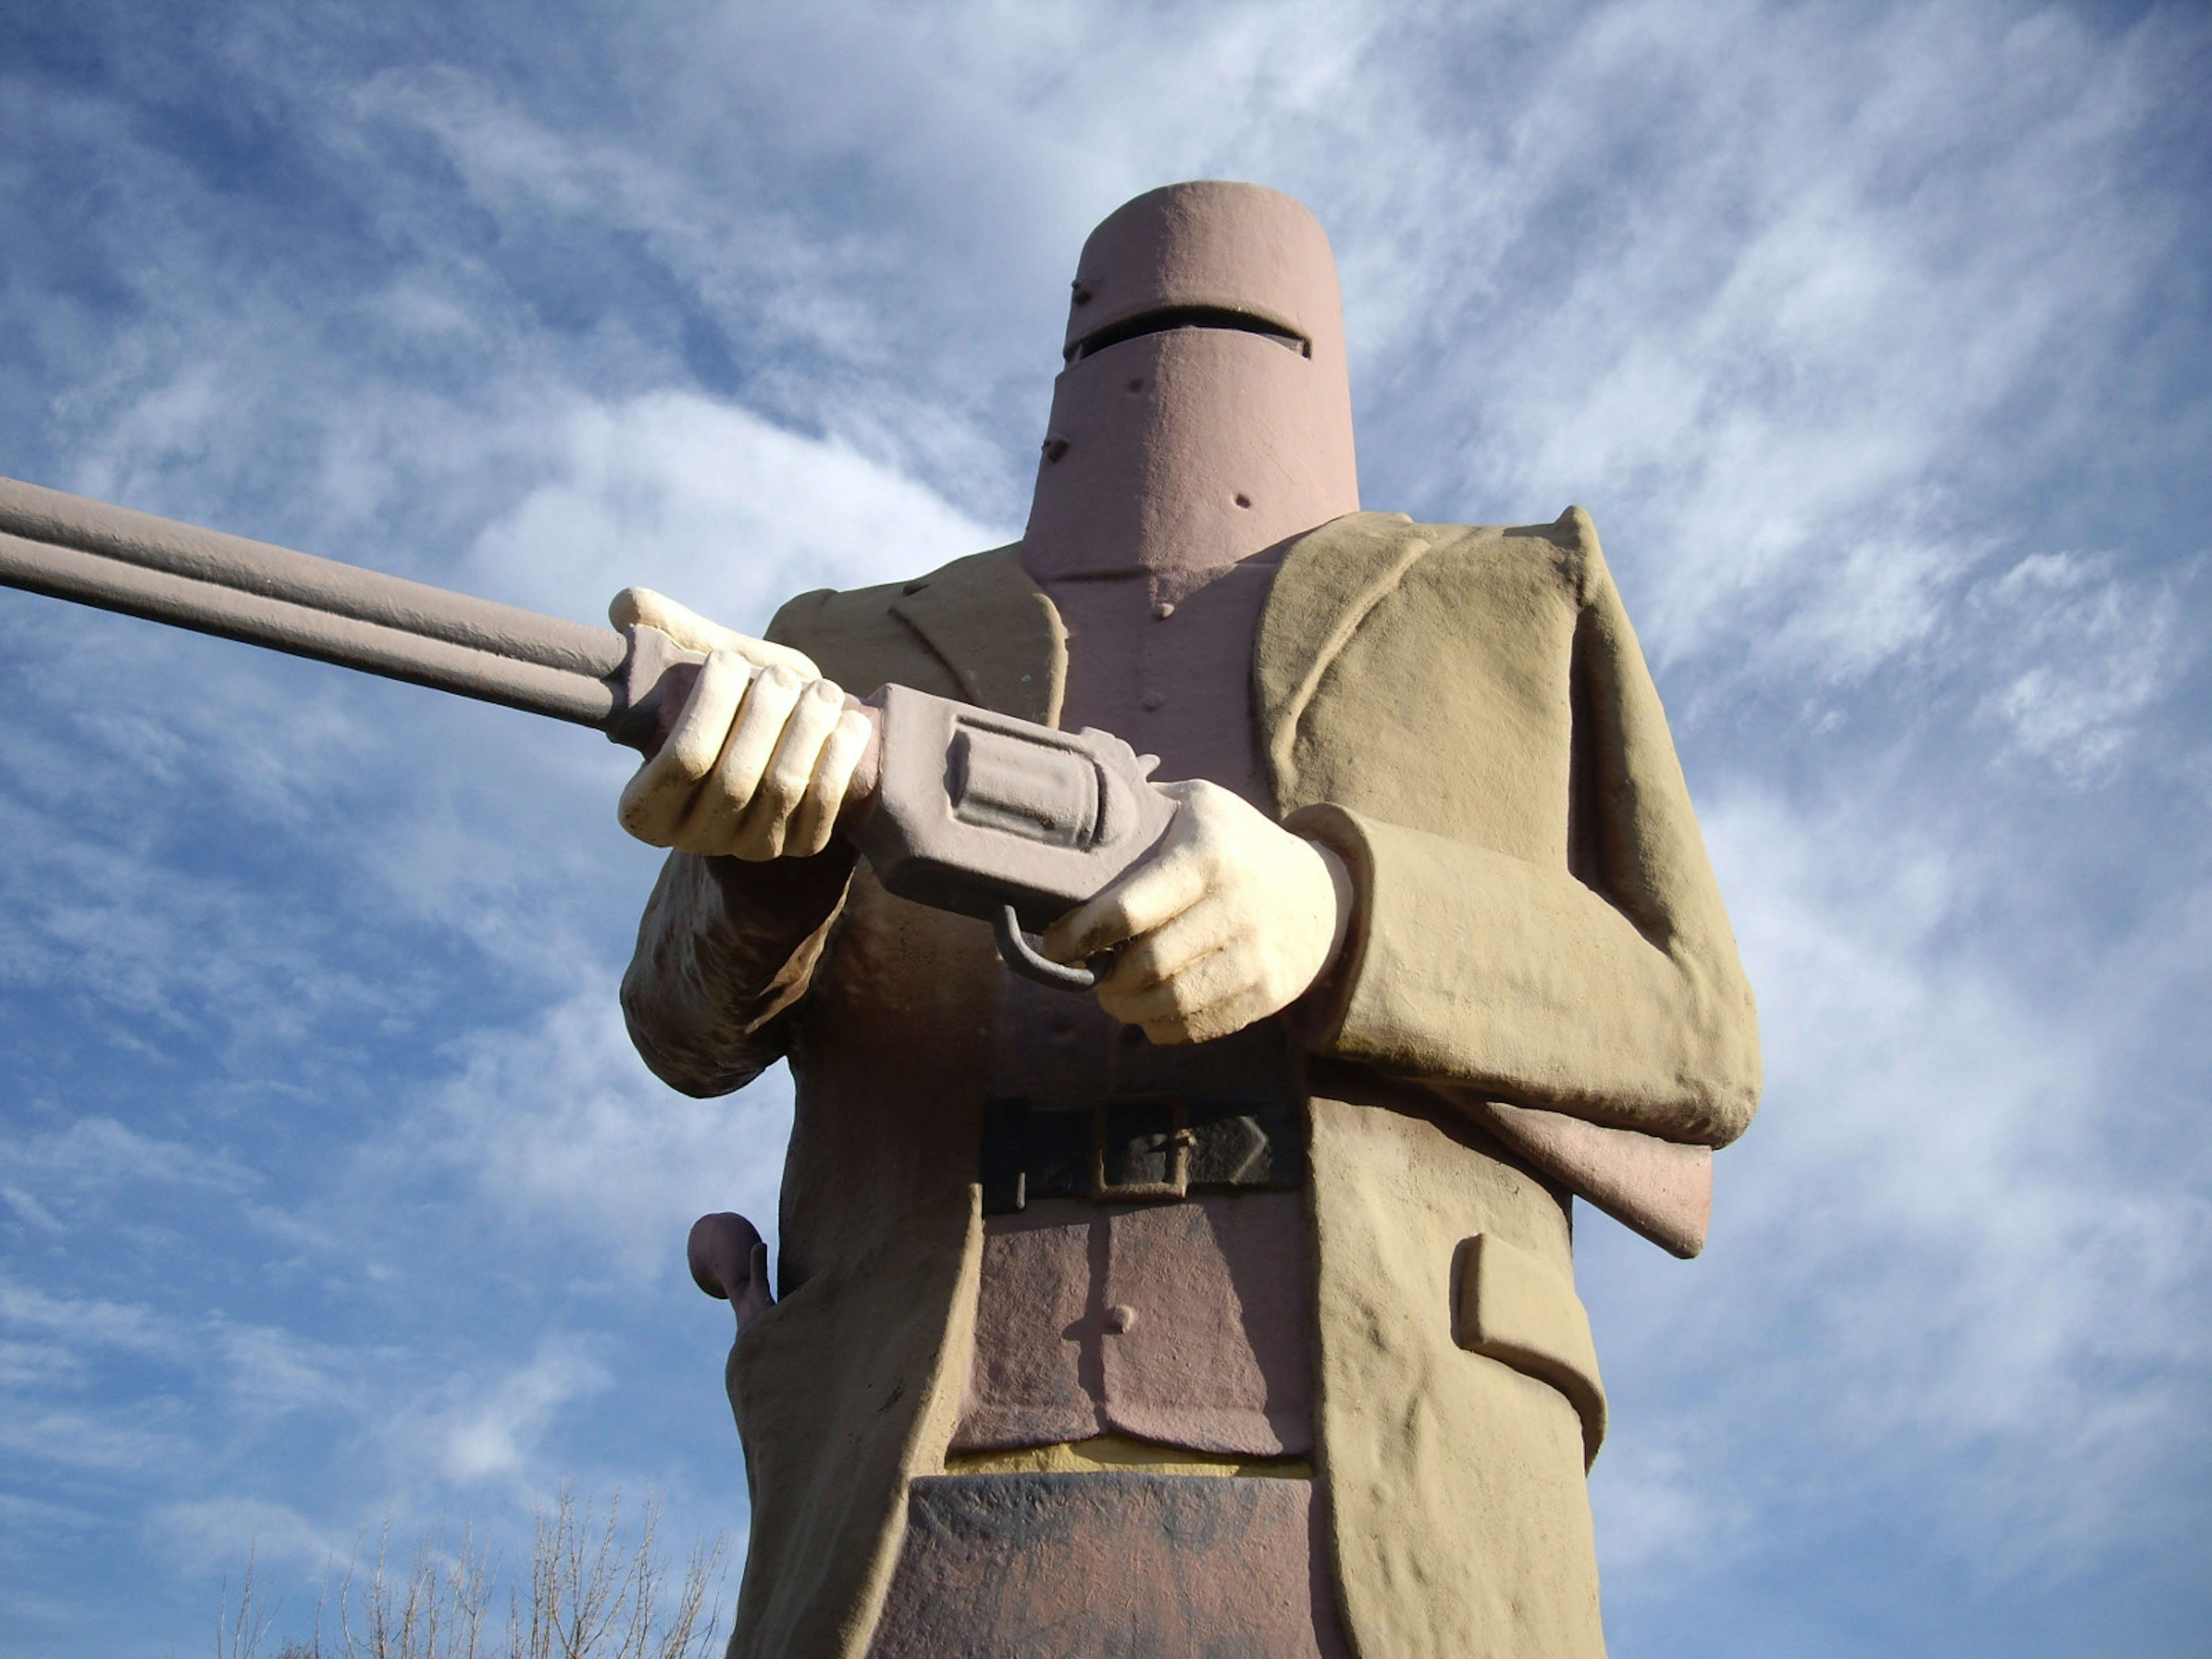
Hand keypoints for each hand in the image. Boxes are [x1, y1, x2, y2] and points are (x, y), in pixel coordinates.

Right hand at [609, 589, 871, 860]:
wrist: (788, 743)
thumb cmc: (737, 700)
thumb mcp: (704, 668)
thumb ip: (669, 636)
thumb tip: (625, 604)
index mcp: (647, 805)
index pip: (681, 759)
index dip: (710, 704)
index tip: (726, 660)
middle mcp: (694, 837)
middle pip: (733, 777)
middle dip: (764, 714)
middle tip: (780, 676)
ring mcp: (750, 846)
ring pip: (781, 788)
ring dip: (807, 727)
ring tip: (820, 691)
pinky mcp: (800, 847)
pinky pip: (823, 805)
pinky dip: (838, 756)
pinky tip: (847, 721)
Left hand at [1041, 779, 1353, 1044]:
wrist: (1321, 892)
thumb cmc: (1234, 842)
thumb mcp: (1196, 804)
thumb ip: (1138, 810)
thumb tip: (1066, 827)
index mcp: (1210, 853)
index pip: (1128, 910)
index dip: (1079, 934)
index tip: (1056, 943)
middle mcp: (1238, 905)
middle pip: (1145, 965)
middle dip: (1101, 976)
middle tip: (1085, 969)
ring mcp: (1257, 955)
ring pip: (1169, 1004)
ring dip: (1125, 1007)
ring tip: (1112, 991)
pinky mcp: (1268, 994)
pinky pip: (1196, 1028)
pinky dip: (1159, 1026)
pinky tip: (1148, 1006)